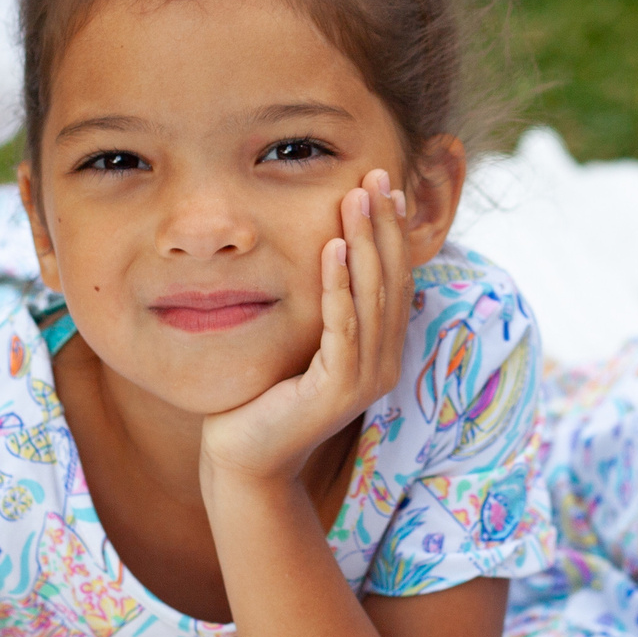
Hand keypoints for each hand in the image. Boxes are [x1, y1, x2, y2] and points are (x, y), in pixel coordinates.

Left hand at [200, 172, 413, 488]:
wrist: (244, 460)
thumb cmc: (264, 399)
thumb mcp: (300, 344)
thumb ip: (322, 311)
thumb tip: (322, 255)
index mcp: (380, 352)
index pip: (393, 280)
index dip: (391, 232)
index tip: (384, 187)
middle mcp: (383, 365)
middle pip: (390, 281)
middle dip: (384, 225)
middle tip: (376, 176)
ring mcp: (364, 379)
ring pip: (372, 297)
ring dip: (365, 243)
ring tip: (357, 198)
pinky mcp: (336, 390)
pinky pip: (343, 326)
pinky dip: (339, 285)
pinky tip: (333, 249)